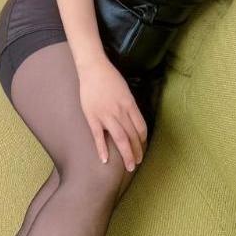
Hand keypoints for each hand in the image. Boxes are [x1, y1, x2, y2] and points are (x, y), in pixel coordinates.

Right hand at [79, 57, 146, 171]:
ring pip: (120, 139)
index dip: (142, 140)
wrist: (93, 69)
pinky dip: (102, 149)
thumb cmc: (110, 78)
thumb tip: (133, 121)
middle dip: (136, 151)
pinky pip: (98, 137)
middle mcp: (120, 111)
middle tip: (137, 163)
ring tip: (129, 166)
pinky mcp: (92, 117)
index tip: (142, 148)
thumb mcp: (126, 91)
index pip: (141, 127)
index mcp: (130, 104)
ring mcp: (106, 115)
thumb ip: (129, 106)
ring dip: (126, 154)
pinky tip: (105, 160)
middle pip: (132, 136)